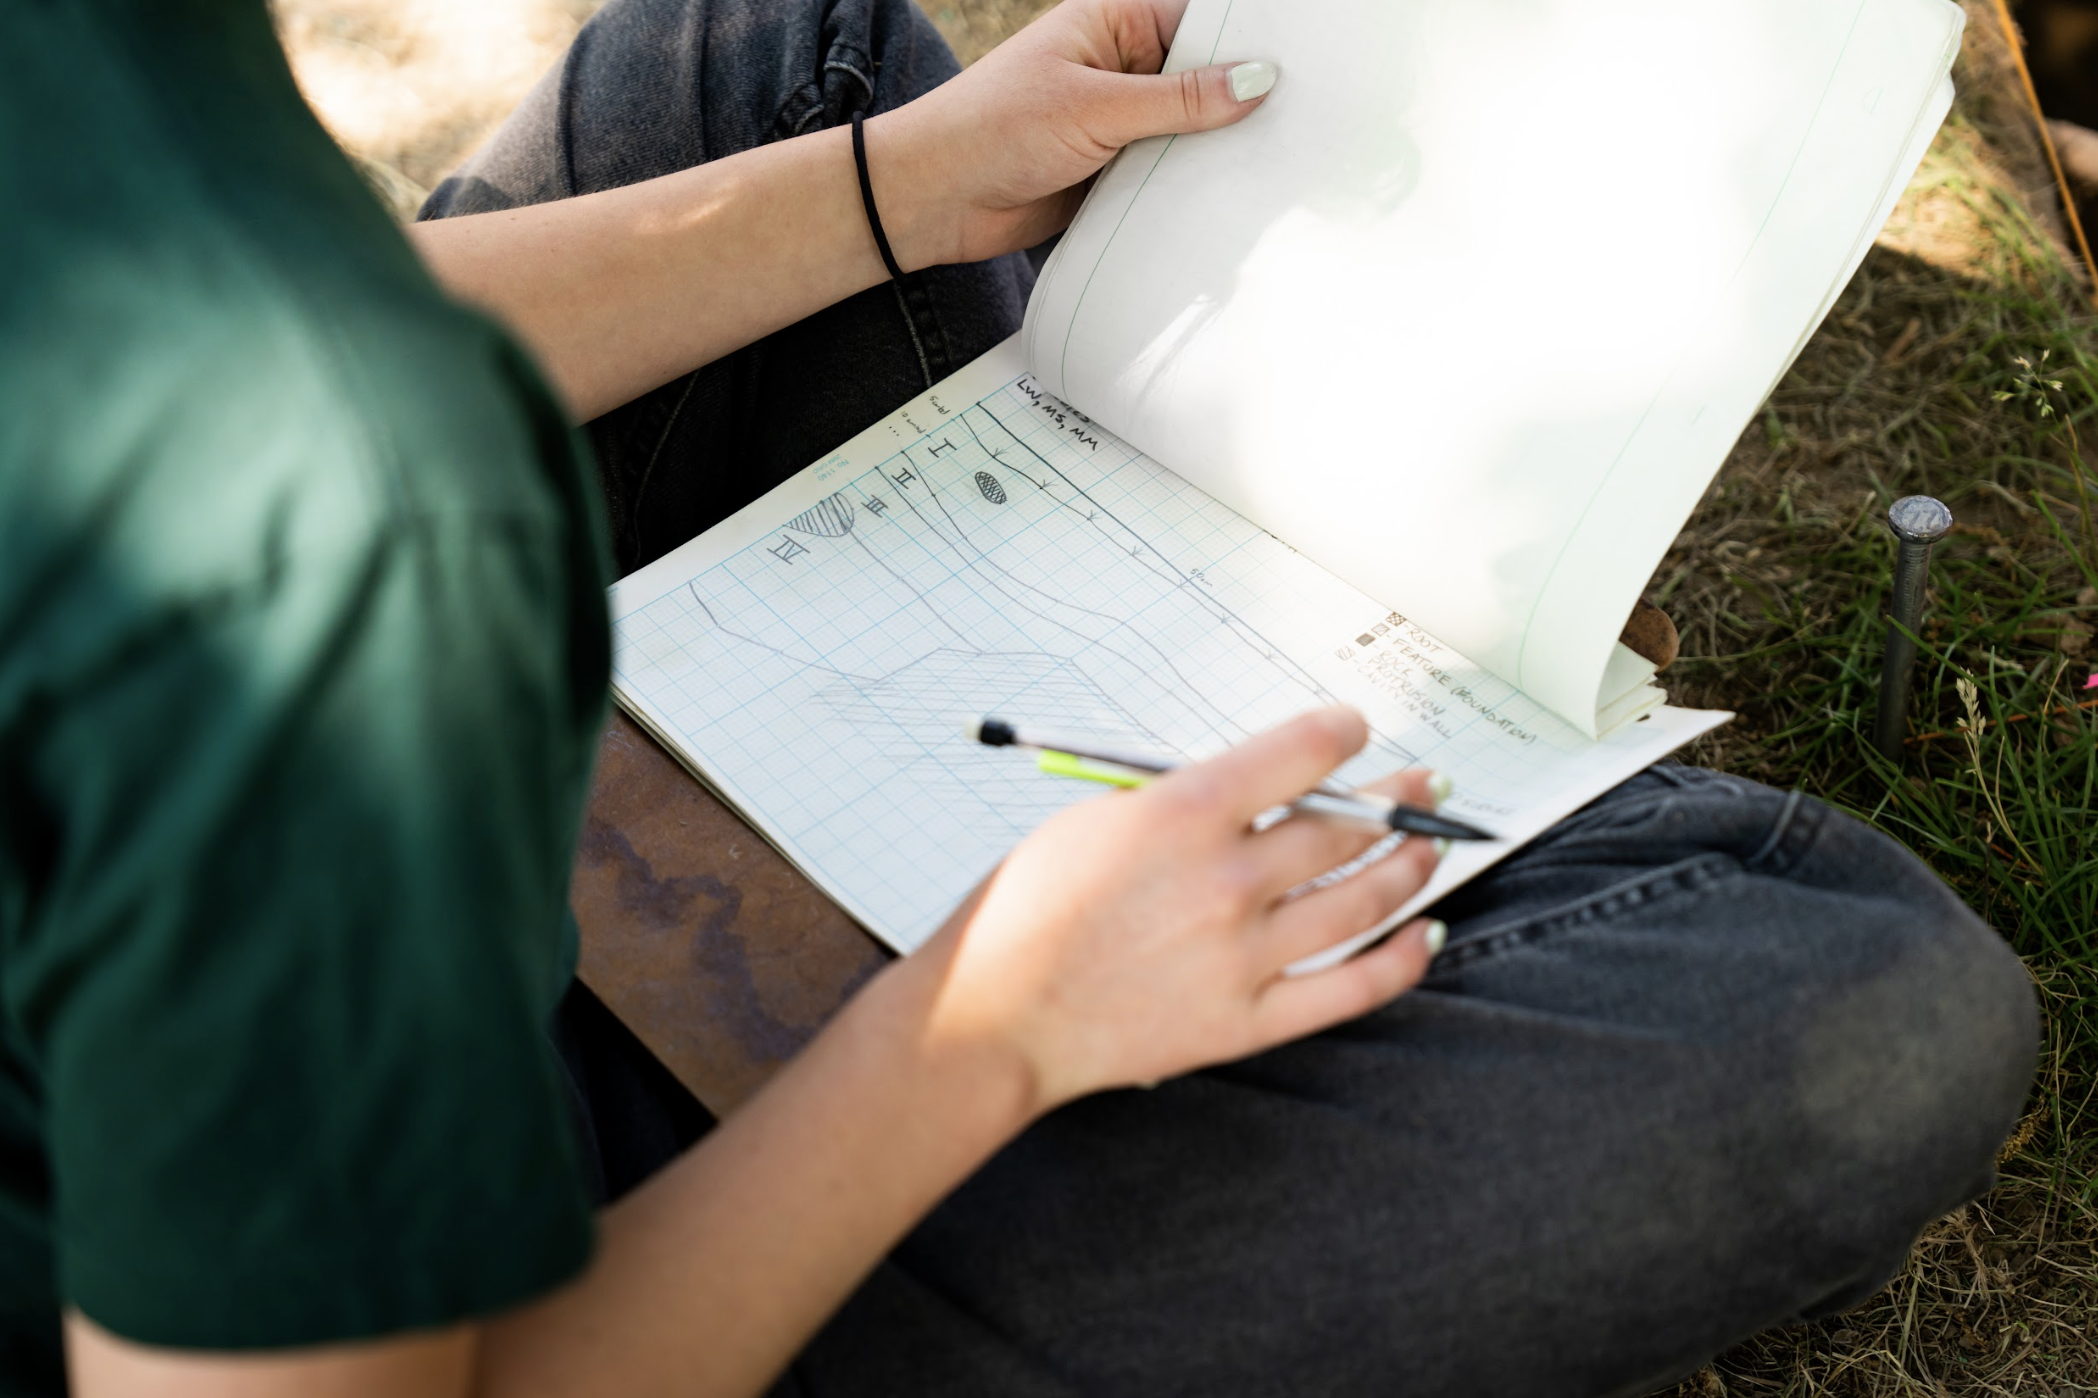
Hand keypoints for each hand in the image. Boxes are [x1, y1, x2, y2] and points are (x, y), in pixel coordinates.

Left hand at [874, 0, 1277, 268]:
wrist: (933, 200)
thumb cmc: (991, 128)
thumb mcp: (1094, 107)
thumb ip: (1179, 100)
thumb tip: (1256, 81)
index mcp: (1114, 22)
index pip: (1199, 20)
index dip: (1247, 40)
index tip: (1300, 63)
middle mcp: (1120, 67)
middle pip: (1203, 78)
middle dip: (1240, 101)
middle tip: (1300, 121)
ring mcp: (1119, 123)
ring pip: (1190, 132)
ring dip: (1217, 152)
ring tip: (1275, 164)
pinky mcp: (1114, 173)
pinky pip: (1168, 176)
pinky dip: (1191, 188)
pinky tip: (1228, 200)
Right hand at [899, 707, 1445, 1116]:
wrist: (996, 1012)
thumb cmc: (1028, 910)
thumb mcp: (1098, 817)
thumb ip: (1184, 800)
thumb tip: (1260, 791)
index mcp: (1183, 814)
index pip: (1301, 753)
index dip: (1343, 732)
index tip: (1355, 729)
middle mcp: (1226, 880)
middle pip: (1345, 826)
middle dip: (1396, 797)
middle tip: (1421, 785)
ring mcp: (1244, 955)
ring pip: (1364, 901)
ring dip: (1409, 866)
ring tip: (1427, 848)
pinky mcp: (1248, 1020)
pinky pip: (1352, 989)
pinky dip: (1401, 960)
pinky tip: (1426, 934)